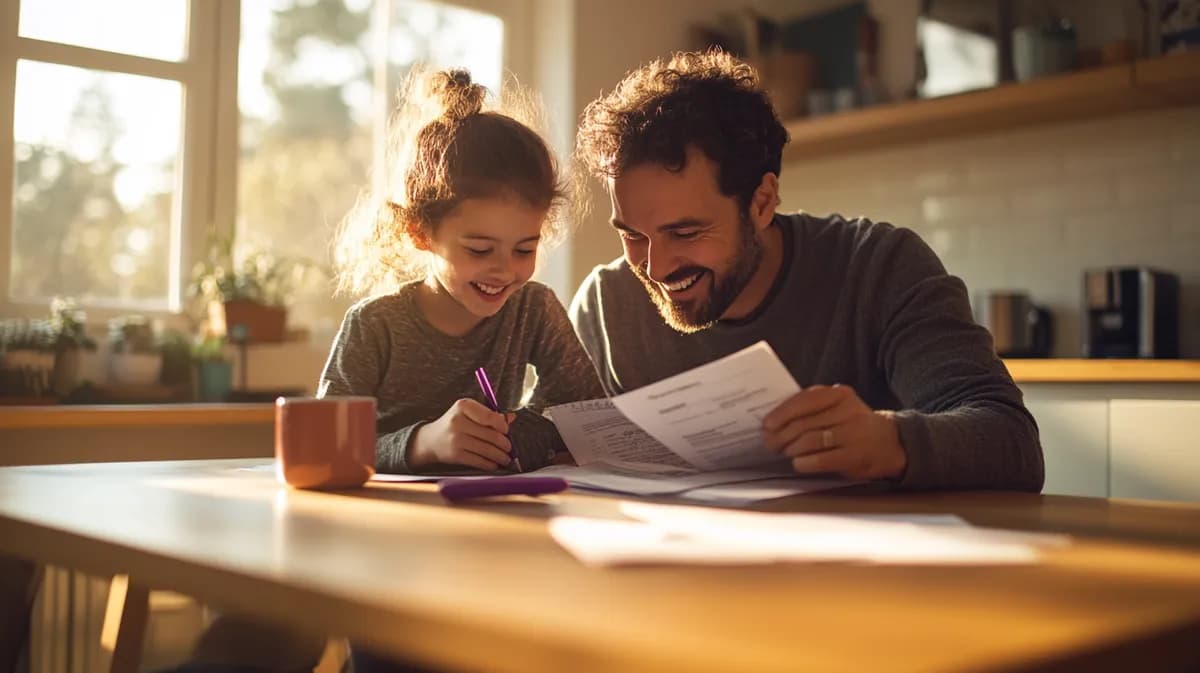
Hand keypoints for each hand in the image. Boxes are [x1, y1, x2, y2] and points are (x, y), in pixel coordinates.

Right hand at [409, 399, 511, 470]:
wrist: (431, 440)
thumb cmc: (454, 424)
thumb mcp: (468, 413)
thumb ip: (489, 414)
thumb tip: (510, 418)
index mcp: (463, 406)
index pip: (490, 416)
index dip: (503, 426)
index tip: (507, 431)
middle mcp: (458, 421)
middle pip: (491, 435)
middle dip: (505, 444)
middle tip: (509, 447)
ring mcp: (456, 439)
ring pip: (487, 450)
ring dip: (500, 456)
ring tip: (505, 458)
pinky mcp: (455, 455)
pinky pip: (479, 461)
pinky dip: (490, 464)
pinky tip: (494, 464)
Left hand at [762, 384, 906, 479]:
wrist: (890, 444)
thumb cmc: (852, 425)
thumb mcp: (837, 407)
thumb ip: (811, 408)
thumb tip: (772, 422)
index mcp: (839, 394)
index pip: (804, 400)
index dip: (781, 413)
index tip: (766, 424)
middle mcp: (848, 411)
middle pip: (804, 423)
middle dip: (781, 435)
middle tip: (770, 443)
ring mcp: (853, 434)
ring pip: (810, 441)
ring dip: (791, 448)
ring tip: (784, 452)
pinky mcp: (855, 456)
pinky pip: (821, 459)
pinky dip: (804, 462)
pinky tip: (798, 463)